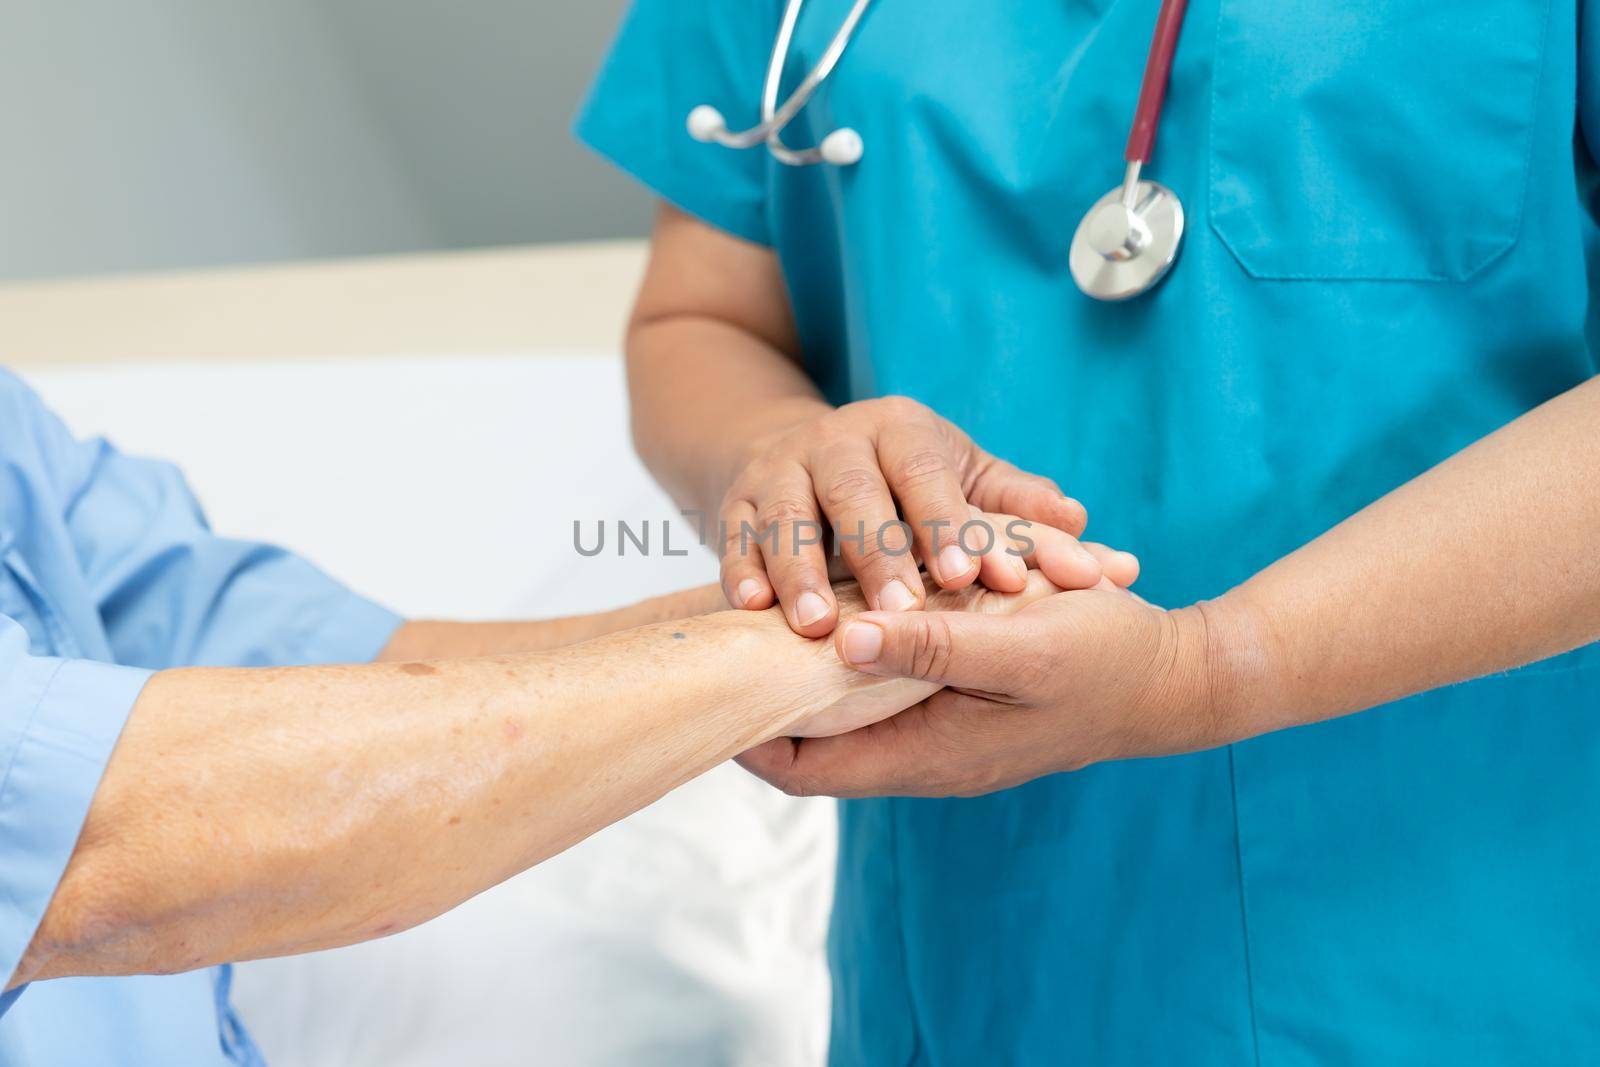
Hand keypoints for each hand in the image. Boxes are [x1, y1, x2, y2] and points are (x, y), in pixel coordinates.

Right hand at [718, 396, 1094, 636]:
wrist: (810, 455)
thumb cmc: (906, 480)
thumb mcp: (962, 477)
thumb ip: (1014, 502)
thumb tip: (1078, 521)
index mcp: (901, 429)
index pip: (925, 472)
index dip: (945, 524)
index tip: (967, 580)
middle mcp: (835, 440)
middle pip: (854, 492)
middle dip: (876, 553)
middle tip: (903, 614)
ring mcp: (778, 469)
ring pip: (785, 516)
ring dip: (800, 572)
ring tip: (820, 628)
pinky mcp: (734, 502)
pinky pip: (733, 537)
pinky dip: (742, 572)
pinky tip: (753, 612)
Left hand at [741, 583, 1258, 796]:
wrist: (1178, 679)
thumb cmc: (1106, 662)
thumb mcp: (1020, 647)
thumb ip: (932, 646)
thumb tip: (842, 637)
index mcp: (927, 756)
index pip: (802, 767)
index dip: (747, 730)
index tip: (710, 674)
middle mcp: (924, 755)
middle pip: (814, 740)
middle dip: (770, 691)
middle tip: (730, 630)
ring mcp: (942, 731)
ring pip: (848, 708)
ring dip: (815, 665)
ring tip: (772, 608)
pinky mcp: (960, 702)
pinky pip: (887, 685)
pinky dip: (861, 647)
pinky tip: (846, 596)